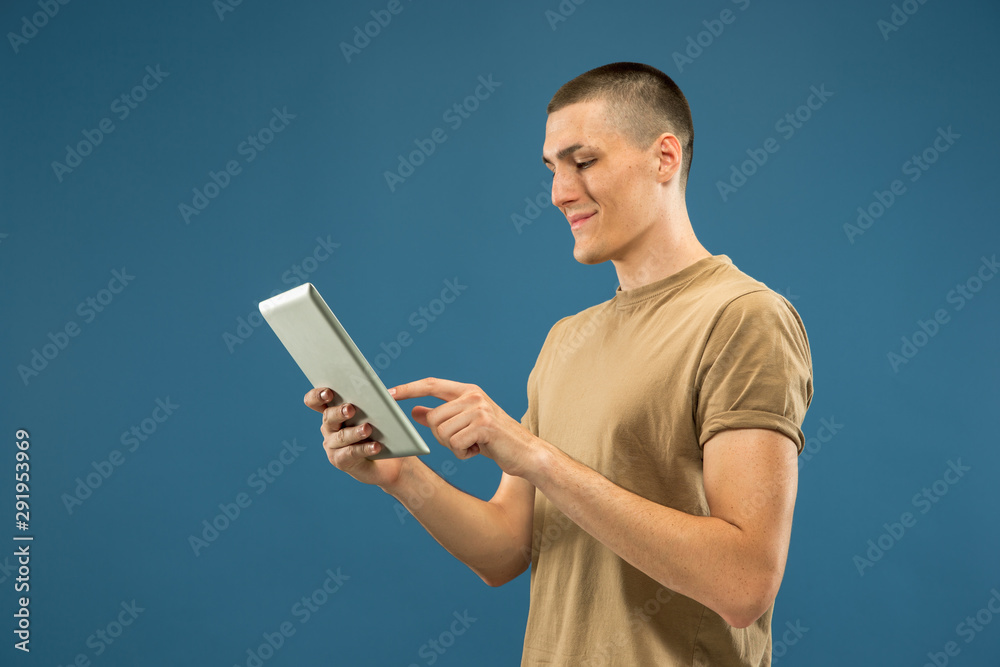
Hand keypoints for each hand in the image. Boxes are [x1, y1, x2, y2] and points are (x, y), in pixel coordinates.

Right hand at [304, 387, 403, 487]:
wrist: (381, 460)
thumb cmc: (377, 429)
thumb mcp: (375, 412)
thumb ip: (376, 400)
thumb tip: (389, 391)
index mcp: (332, 410)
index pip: (315, 401)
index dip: (318, 395)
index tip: (328, 392)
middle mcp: (328, 427)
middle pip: (328, 417)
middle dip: (339, 412)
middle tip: (351, 409)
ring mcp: (331, 445)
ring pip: (341, 436)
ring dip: (354, 432)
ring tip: (367, 429)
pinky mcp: (340, 460)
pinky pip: (351, 453)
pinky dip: (365, 449)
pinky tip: (376, 446)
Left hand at [388, 377, 539, 477]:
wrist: (526, 453)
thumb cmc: (495, 440)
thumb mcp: (465, 425)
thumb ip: (440, 417)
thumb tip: (414, 412)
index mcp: (468, 391)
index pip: (431, 385)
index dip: (409, 389)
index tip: (389, 393)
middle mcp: (473, 396)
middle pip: (434, 418)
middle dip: (442, 437)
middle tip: (463, 443)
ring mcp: (479, 409)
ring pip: (443, 432)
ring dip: (455, 447)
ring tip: (474, 446)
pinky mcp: (483, 425)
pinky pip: (455, 444)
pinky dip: (463, 454)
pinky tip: (479, 451)